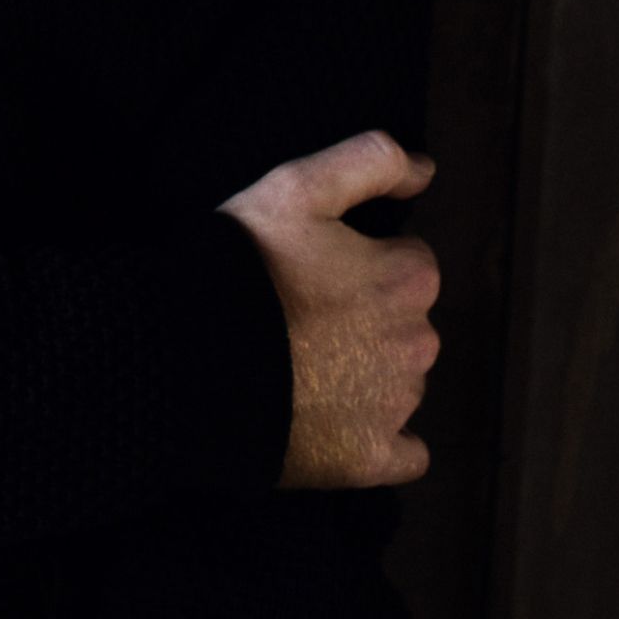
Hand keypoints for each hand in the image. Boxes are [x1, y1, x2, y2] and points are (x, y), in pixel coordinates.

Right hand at [218, 130, 439, 489]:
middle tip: (301, 313)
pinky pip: (403, 452)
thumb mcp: (298, 186)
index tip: (315, 266)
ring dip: (366, 371)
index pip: (407, 261)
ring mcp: (397, 407)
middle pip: (405, 323)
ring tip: (300, 362)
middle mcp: (419, 343)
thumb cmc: (245, 266)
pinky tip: (336, 420)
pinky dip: (380, 438)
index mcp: (409, 277)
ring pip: (399, 380)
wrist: (192, 359)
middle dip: (367, 316)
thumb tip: (426, 170)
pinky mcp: (371, 459)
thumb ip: (371, 160)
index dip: (360, 259)